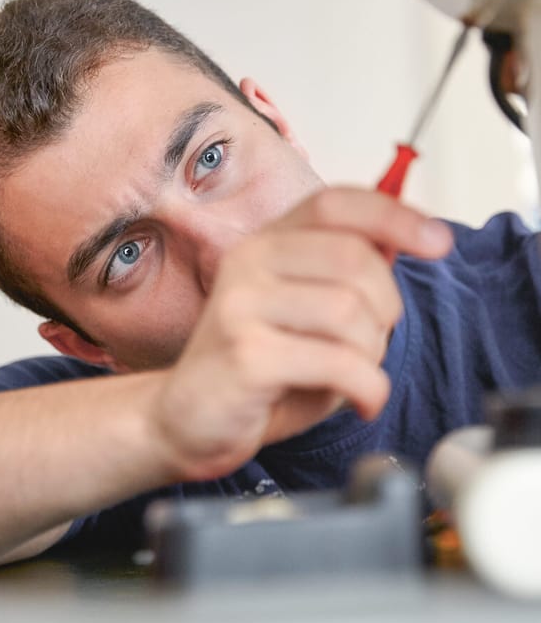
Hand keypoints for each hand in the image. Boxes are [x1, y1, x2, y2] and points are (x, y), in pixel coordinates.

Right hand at [151, 186, 452, 480]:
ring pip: (351, 312)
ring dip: (373, 354)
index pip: (336, 203)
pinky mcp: (246, 354)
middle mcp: (249, 262)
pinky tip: (359, 399)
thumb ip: (346, 278)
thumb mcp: (307, 313)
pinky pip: (339, 362)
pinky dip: (367, 388)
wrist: (186, 419)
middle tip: (373, 341)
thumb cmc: (257, 368)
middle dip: (387, 308)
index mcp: (266, 243)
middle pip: (355, 259)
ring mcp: (241, 305)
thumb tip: (402, 242)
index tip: (437, 241)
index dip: (395, 215)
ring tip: (355, 375)